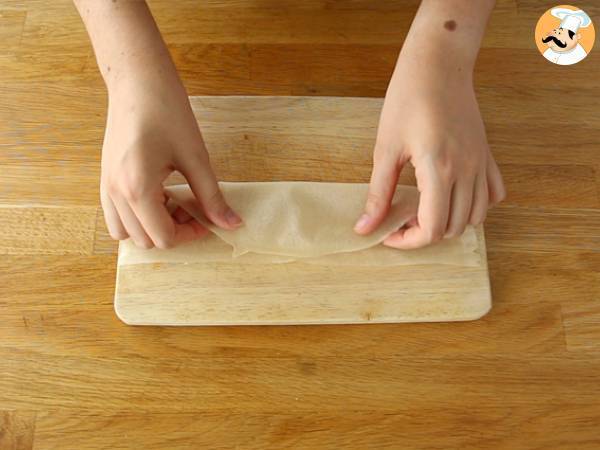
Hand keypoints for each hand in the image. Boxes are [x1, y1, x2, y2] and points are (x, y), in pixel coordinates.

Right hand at [100, 73, 240, 248]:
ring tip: (173, 201)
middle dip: (173, 231)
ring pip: (126, 232)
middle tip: (192, 207)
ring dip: (152, 227)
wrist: (138, 81)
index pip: (164, 237)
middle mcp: (115, 193)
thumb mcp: (196, 157)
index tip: (207, 218)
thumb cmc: (167, 111)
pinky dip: (137, 216)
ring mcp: (106, 186)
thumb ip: (212, 196)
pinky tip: (157, 193)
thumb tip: (232, 224)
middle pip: (145, 240)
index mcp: (137, 189)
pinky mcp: (105, 178)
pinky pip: (116, 215)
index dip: (191, 233)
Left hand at [354, 51, 504, 248]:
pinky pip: (492, 194)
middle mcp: (467, 172)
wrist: (438, 65)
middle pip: (454, 228)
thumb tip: (364, 227)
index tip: (389, 234)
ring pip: (475, 216)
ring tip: (424, 209)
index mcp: (439, 171)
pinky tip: (452, 196)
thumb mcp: (385, 149)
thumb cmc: (407, 100)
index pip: (432, 229)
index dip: (408, 241)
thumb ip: (378, 193)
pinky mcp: (487, 155)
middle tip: (401, 219)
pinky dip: (475, 206)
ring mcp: (481, 164)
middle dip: (425, 233)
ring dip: (449, 223)